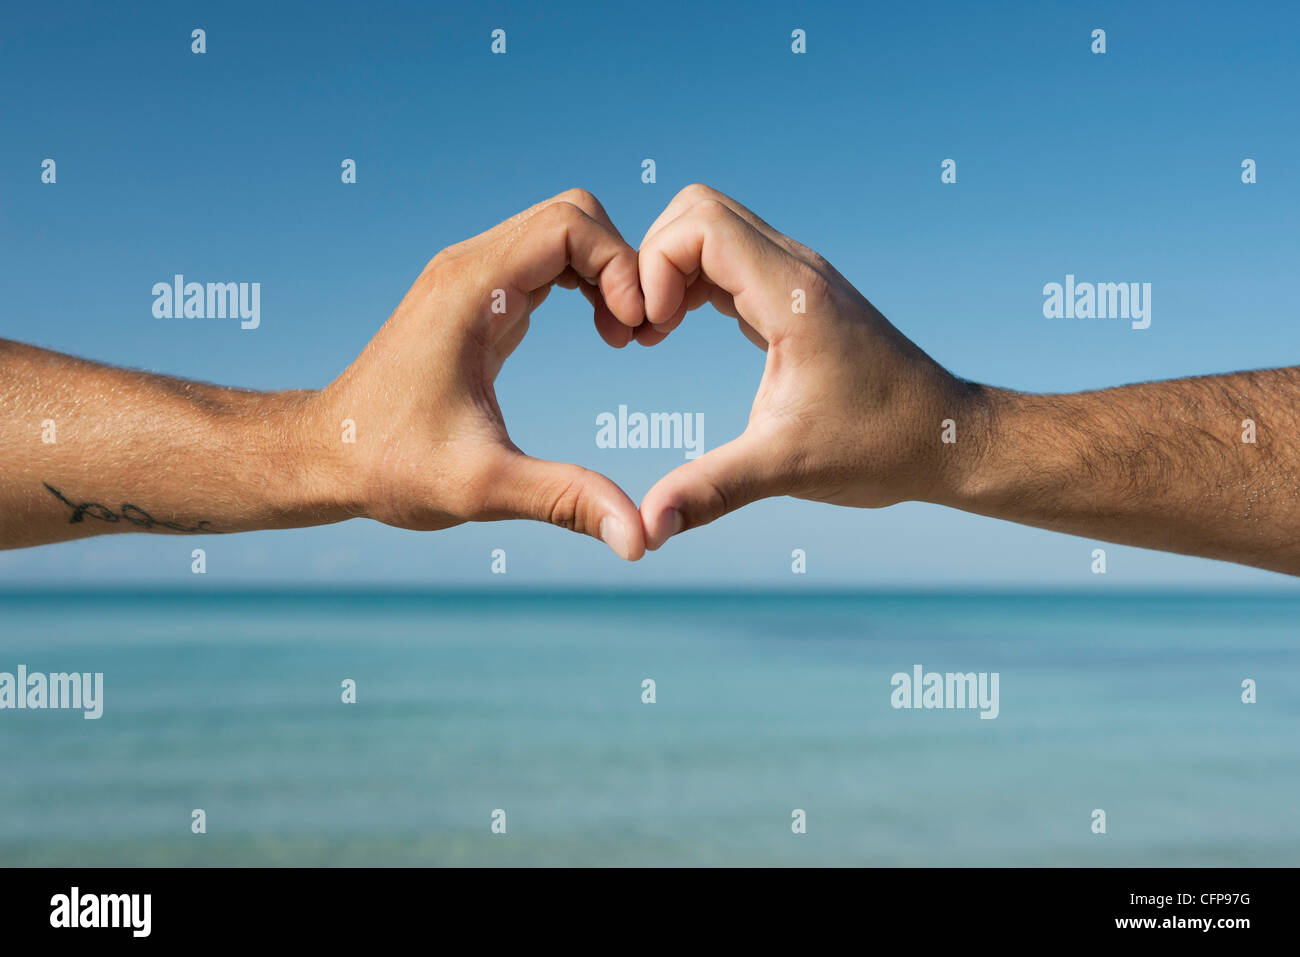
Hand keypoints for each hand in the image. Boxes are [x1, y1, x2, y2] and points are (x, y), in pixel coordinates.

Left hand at [310, 189, 647, 559]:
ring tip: (622, 336)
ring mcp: (471, 278)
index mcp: (472, 289)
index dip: (620, 267)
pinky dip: (585, 283)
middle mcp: (469, 267)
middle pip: (572, 215)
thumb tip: (640, 539)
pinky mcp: (476, 299)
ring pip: (561, 233)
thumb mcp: (483, 488)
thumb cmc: (389, 466)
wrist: (325, 456)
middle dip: (621, 264)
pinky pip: (545, 260)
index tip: (636, 332)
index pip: (570, 225)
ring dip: (605, 273)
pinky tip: (601, 335)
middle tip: (638, 333)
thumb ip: (565, 501)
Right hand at [634, 184, 980, 549]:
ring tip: (654, 334)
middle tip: (644, 329)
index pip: (701, 226)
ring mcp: (799, 279)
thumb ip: (709, 492)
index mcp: (795, 295)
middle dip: (653, 260)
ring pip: (713, 230)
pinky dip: (691, 282)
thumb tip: (645, 531)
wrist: (947, 439)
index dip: (656, 267)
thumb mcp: (785, 469)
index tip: (652, 331)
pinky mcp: (797, 297)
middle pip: (699, 211)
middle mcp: (798, 271)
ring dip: (670, 270)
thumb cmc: (880, 447)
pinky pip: (729, 260)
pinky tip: (678, 332)